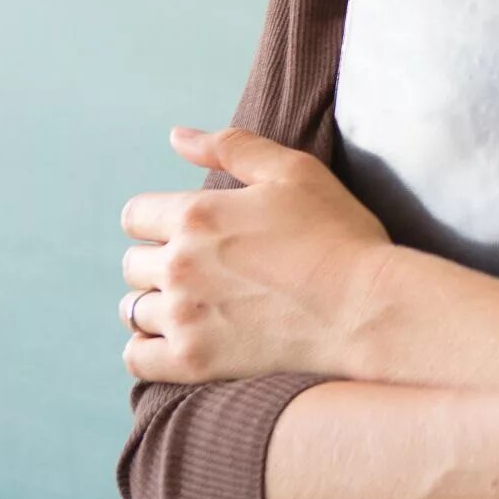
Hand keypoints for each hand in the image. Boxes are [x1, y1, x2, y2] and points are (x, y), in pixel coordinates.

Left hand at [120, 125, 394, 384]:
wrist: (366, 307)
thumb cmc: (338, 235)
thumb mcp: (294, 172)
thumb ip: (232, 146)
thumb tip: (176, 136)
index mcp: (196, 215)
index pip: (135, 216)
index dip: (159, 220)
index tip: (188, 233)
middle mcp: (179, 265)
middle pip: (133, 264)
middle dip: (159, 263)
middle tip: (202, 272)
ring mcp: (183, 316)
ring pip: (132, 310)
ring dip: (156, 306)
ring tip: (194, 308)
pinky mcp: (193, 361)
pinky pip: (137, 358)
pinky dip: (149, 351)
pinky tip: (179, 342)